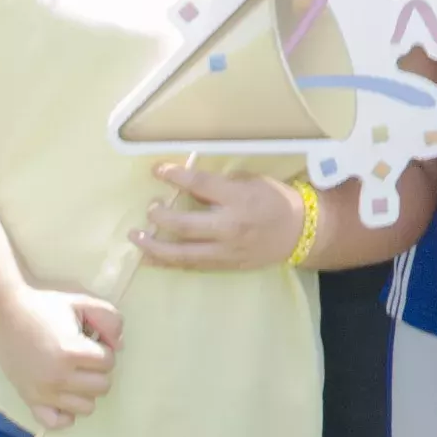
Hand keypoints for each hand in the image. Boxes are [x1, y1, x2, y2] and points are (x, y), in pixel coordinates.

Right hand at [0, 280, 125, 426]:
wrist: (3, 310)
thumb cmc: (44, 304)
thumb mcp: (81, 301)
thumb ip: (110, 318)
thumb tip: (119, 346)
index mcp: (71, 352)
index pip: (109, 362)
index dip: (103, 348)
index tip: (89, 339)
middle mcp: (58, 377)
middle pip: (102, 387)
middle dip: (97, 370)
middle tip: (81, 356)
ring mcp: (43, 392)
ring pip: (86, 407)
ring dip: (85, 390)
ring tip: (72, 372)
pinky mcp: (29, 399)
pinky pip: (56, 422)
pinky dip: (65, 414)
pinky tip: (63, 395)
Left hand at [131, 158, 307, 272]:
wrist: (300, 232)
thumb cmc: (274, 200)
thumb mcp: (249, 182)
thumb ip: (218, 185)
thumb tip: (186, 186)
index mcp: (237, 198)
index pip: (199, 185)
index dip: (174, 176)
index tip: (157, 170)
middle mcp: (229, 226)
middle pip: (184, 224)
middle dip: (160, 216)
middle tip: (150, 208)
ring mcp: (226, 250)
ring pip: (183, 253)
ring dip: (155, 245)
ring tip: (136, 237)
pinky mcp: (225, 265)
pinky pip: (192, 265)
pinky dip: (168, 262)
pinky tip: (150, 258)